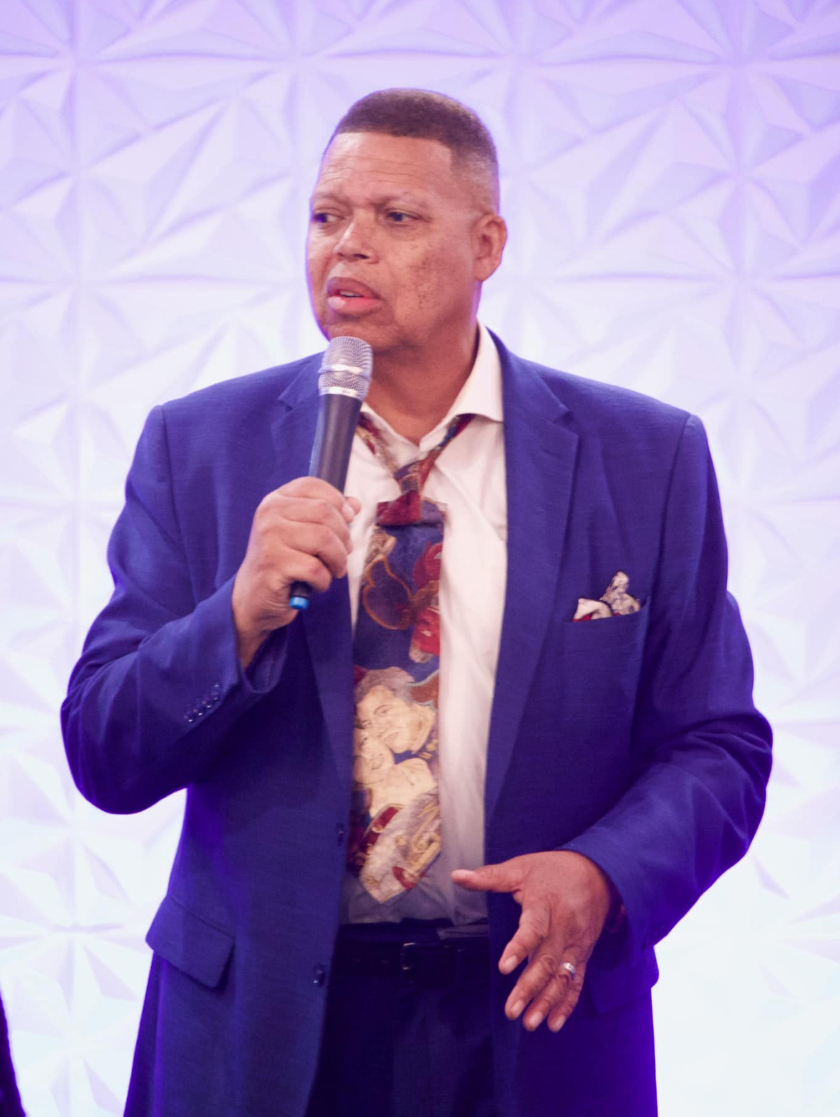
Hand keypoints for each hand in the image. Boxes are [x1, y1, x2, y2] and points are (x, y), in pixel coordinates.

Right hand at [232, 478, 360, 666]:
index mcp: (276, 500)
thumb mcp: (304, 533)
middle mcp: (269, 514)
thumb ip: (329, 516)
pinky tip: (315, 584)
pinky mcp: (273, 564)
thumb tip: (355, 505)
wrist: (254, 597)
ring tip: (332, 570)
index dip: (338, 502)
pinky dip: (324, 581)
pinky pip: (316, 569)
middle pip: (325, 512)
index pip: (314, 486)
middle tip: (342, 555)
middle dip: (343, 537)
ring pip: (324, 539)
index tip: (347, 520)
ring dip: (338, 560)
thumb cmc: (284, 562)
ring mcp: (269, 537)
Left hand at [452, 851, 611, 1032]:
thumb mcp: (521, 867)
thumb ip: (490, 876)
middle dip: (529, 988)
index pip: (533, 929)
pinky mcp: (583, 955)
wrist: (600, 873)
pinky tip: (554, 1024)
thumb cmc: (554, 870)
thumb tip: (456, 876)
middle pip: (547, 961)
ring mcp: (576, 945)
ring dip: (547, 1002)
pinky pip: (577, 982)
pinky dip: (567, 1004)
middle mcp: (563, 929)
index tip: (503, 967)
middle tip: (511, 1010)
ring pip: (562, 977)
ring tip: (529, 1023)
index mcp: (545, 906)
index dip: (519, 948)